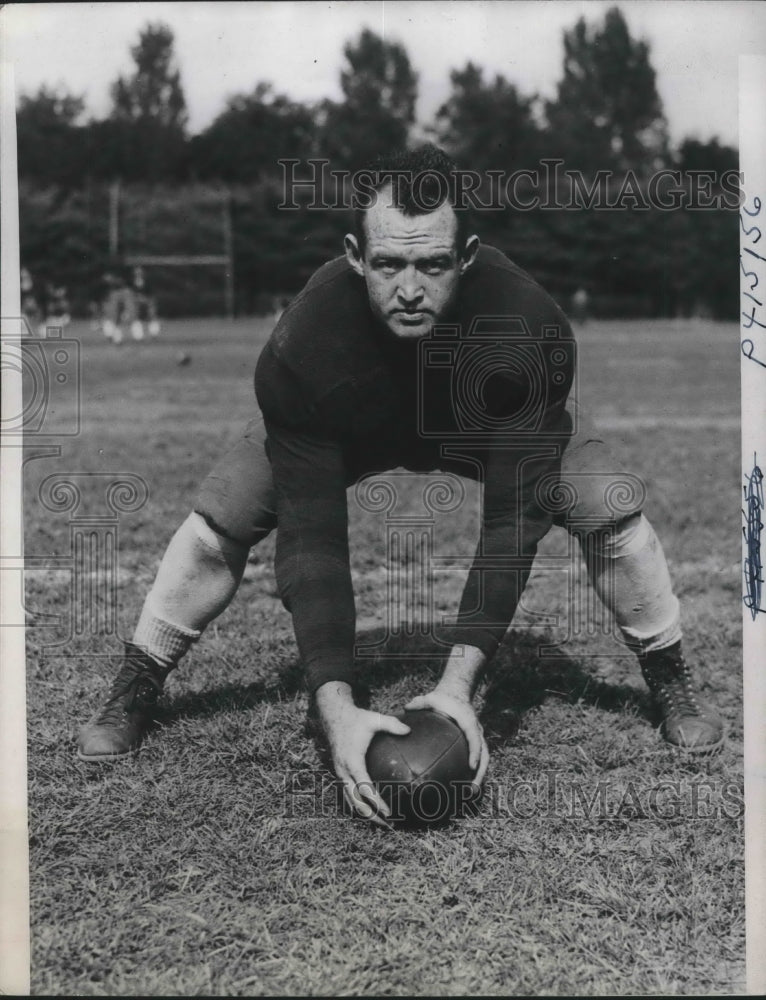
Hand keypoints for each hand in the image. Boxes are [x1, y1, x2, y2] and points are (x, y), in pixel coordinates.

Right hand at [316, 683, 410, 827]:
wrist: (334, 716)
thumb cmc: (356, 719)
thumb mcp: (374, 719)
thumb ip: (392, 724)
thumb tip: (409, 731)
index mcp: (352, 761)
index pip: (365, 788)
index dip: (377, 802)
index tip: (390, 812)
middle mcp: (344, 771)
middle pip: (356, 802)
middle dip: (372, 816)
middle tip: (390, 824)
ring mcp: (339, 774)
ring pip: (350, 802)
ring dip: (365, 814)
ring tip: (383, 822)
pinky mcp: (339, 773)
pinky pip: (348, 795)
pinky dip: (359, 804)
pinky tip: (372, 808)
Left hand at [404, 688, 489, 790]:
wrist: (456, 694)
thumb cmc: (443, 699)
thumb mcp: (431, 698)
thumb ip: (419, 703)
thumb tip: (405, 709)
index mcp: (468, 721)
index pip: (475, 738)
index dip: (475, 752)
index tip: (472, 767)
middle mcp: (476, 731)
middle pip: (484, 754)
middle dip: (481, 773)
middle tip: (472, 790)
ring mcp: (477, 738)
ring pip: (483, 760)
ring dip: (479, 777)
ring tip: (469, 794)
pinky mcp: (474, 743)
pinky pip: (477, 759)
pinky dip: (473, 773)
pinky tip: (462, 786)